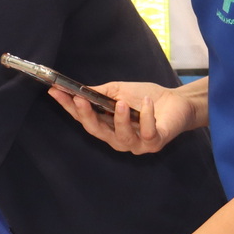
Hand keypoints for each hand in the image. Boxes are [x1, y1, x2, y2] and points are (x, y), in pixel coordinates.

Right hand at [49, 81, 193, 154]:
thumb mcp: (119, 91)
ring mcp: (136, 144)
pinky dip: (146, 116)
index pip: (83, 118)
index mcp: (107, 126)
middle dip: (86, 115)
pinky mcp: (155, 143)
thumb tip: (79, 89)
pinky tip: (146, 103)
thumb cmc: (146, 97)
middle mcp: (118, 139)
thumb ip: (101, 93)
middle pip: (96, 131)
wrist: (178, 102)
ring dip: (119, 119)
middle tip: (80, 99)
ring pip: (121, 136)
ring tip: (120, 102)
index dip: (68, 106)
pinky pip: (147, 133)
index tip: (55, 92)